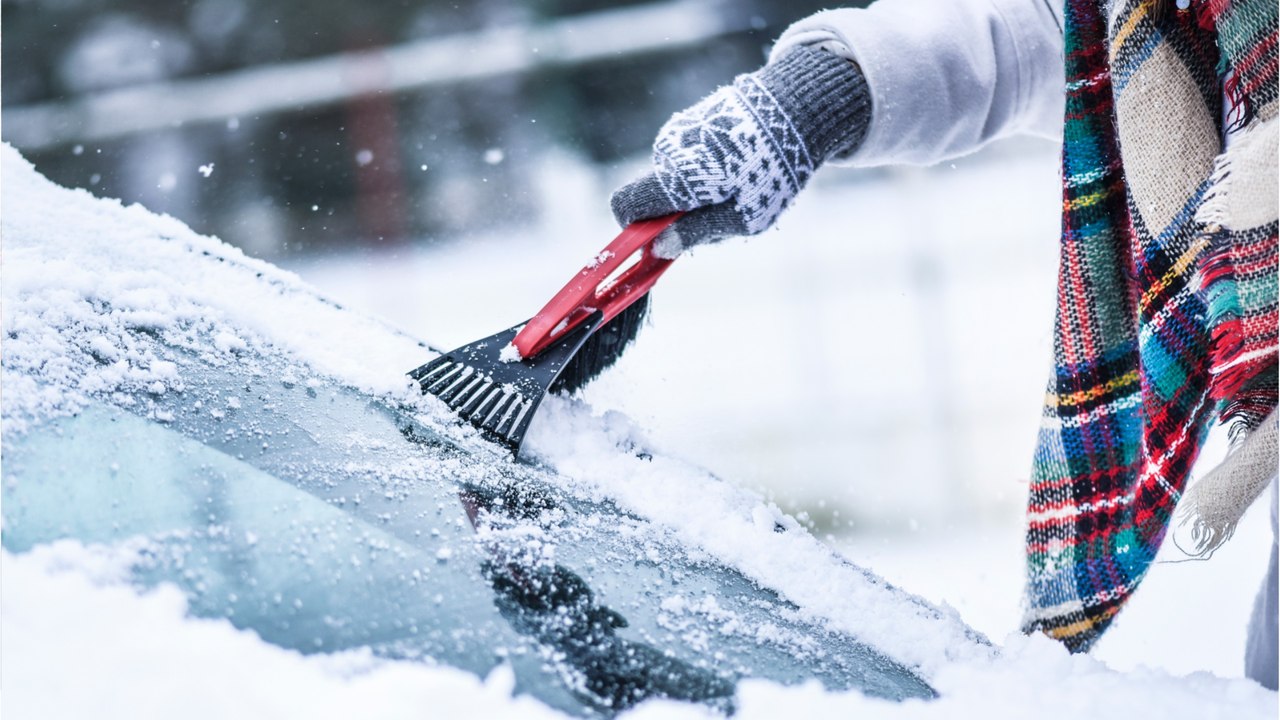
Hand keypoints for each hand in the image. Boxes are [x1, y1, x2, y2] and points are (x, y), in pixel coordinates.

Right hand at [611, 45, 869, 255]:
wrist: (796, 109)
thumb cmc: (771, 172)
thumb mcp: (741, 217)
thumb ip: (695, 233)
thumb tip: (658, 248)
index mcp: (675, 178)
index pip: (624, 205)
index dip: (634, 228)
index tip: (660, 239)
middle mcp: (667, 151)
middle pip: (654, 196)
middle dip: (677, 213)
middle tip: (722, 213)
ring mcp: (678, 131)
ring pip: (673, 177)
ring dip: (696, 191)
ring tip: (739, 184)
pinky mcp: (692, 120)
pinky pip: (686, 157)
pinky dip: (705, 169)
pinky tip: (738, 164)